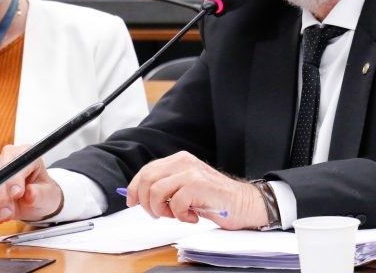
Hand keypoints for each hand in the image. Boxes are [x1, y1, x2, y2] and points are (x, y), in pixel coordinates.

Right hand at [0, 144, 62, 223]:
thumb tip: (30, 192)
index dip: (15, 179)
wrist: (34, 201)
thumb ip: (39, 194)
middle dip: (2, 197)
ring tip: (0, 218)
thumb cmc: (43, 194)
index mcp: (28, 154)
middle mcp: (9, 156)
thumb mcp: (47, 195)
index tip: (17, 195)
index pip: (18, 164)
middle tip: (7, 214)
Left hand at [126, 151, 267, 229]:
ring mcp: (191, 172)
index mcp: (179, 159)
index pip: (146, 170)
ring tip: (177, 215)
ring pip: (156, 191)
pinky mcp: (198, 185)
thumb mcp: (185, 187)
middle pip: (147, 179)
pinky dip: (181, 216)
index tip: (133, 202)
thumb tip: (137, 196)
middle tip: (159, 214)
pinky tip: (192, 217)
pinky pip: (175, 203)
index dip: (134, 188)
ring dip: (162, 210)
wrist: (242, 203)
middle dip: (146, 202)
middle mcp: (184, 162)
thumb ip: (166, 186)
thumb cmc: (213, 198)